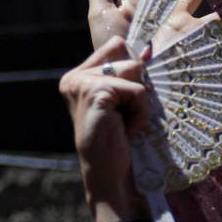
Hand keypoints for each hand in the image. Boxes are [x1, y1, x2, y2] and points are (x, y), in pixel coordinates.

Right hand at [58, 37, 148, 218]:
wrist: (109, 175)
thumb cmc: (118, 142)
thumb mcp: (121, 103)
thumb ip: (127, 76)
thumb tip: (147, 50)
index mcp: (78, 77)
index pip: (116, 46)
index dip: (134, 66)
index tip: (132, 96)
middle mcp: (74, 77)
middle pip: (127, 57)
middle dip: (137, 88)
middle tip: (124, 117)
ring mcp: (81, 83)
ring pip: (135, 71)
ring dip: (140, 102)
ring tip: (125, 124)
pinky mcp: (96, 91)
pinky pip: (138, 91)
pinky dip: (141, 113)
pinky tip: (127, 131)